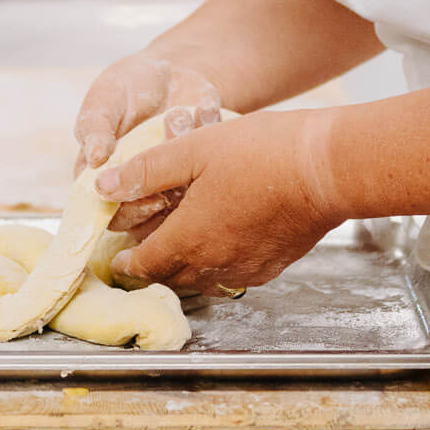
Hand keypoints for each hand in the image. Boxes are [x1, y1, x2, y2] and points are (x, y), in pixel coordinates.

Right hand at [73, 51, 225, 234]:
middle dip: (166, 188)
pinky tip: (202, 110)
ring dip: (189, 162)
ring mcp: (175, 185)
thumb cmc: (125, 89)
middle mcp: (142, 192)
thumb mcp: (105, 99)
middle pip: (152, 220)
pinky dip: (211, 140)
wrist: (167, 73)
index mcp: (109, 183)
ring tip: (182, 115)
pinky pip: (215, 175)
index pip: (113, 216)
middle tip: (172, 157)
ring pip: (186, 202)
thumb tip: (94, 159)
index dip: (130, 209)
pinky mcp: (204, 175)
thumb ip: (96, 126)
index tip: (148, 189)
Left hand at [97, 109, 343, 296]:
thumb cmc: (260, 153)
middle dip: (153, 265)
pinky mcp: (272, 266)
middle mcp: (215, 263)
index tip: (118, 257)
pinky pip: (233, 277)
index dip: (128, 261)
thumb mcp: (193, 150)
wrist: (326, 170)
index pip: (146, 264)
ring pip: (203, 280)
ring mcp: (247, 268)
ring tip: (179, 246)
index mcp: (189, 238)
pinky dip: (217, 267)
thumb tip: (104, 187)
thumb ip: (147, 171)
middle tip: (144, 249)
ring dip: (185, 268)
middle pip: (172, 276)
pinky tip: (220, 244)